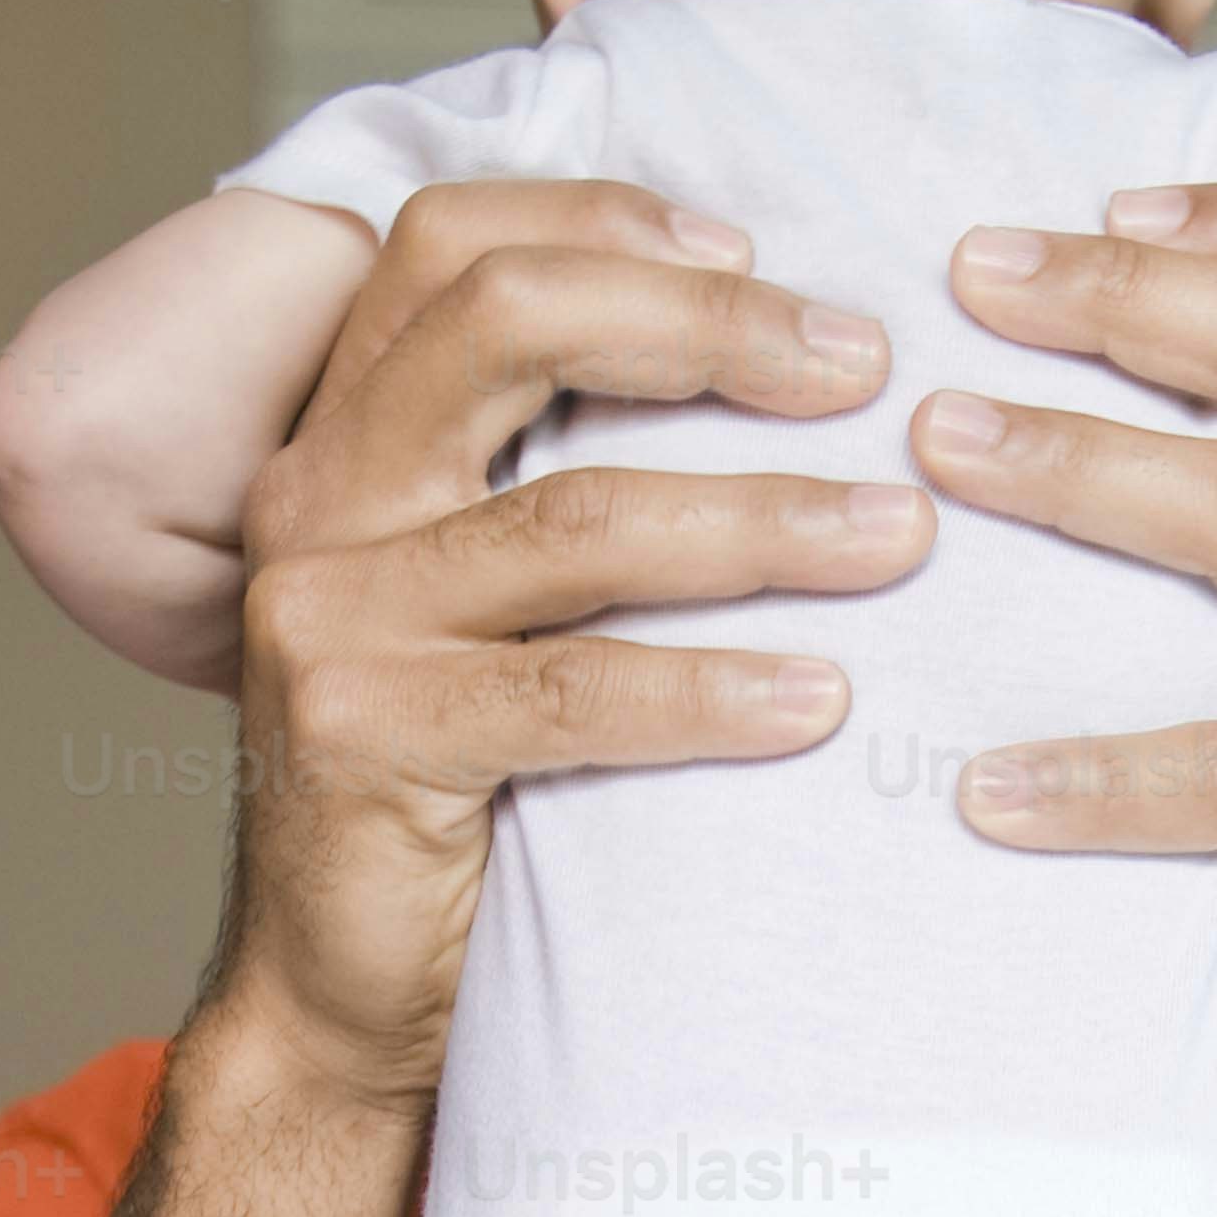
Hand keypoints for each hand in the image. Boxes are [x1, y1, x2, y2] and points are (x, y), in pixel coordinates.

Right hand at [211, 177, 934, 1099]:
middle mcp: (317, 497)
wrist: (340, 995)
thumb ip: (552, 477)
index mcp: (342, 433)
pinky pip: (577, 692)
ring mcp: (328, 615)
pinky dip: (713, 693)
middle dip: (708, 326)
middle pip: (510, 321)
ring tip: (898, 535)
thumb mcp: (484, 599)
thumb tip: (770, 360)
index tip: (758, 250)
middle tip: (864, 368)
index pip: (452, 243)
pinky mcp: (364, 735)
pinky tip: (822, 702)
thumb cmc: (453, 786)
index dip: (607, 220)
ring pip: (574, 516)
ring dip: (764, 519)